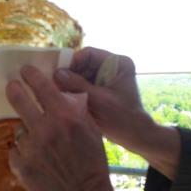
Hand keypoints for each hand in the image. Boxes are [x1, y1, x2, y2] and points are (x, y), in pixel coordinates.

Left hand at [6, 66, 116, 190]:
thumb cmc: (92, 162)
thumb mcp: (92, 131)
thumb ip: (76, 111)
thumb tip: (60, 95)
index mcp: (64, 117)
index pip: (43, 87)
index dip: (32, 75)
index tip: (25, 70)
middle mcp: (44, 129)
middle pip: (20, 100)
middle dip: (14, 89)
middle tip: (12, 86)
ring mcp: (29, 148)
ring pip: (20, 129)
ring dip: (27, 131)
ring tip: (39, 143)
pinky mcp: (20, 165)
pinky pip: (16, 149)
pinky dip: (23, 151)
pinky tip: (34, 158)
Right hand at [54, 47, 179, 179]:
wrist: (135, 136)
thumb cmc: (121, 118)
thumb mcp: (98, 100)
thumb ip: (77, 85)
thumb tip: (56, 73)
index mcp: (118, 63)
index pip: (89, 54)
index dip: (72, 62)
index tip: (58, 74)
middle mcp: (112, 67)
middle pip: (83, 64)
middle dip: (70, 75)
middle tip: (56, 85)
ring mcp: (106, 79)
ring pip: (81, 76)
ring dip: (71, 85)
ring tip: (60, 94)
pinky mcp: (101, 90)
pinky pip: (83, 86)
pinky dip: (75, 92)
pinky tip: (67, 100)